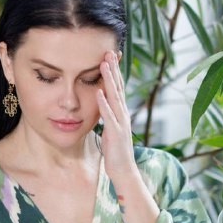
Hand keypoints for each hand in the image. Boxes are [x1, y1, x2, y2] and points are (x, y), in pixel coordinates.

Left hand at [97, 51, 136, 180]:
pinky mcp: (115, 133)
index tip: (110, 56)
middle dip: (114, 69)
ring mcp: (120, 123)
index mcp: (121, 113)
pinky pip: (108, 115)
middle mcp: (123, 114)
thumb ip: (108, 117)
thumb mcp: (111, 130)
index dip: (114, 72)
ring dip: (109, 80)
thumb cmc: (115, 152)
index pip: (118, 88)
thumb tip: (101, 106)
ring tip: (104, 64)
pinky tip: (98, 92)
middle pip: (118, 87)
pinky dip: (103, 103)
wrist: (124, 171)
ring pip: (114, 97)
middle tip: (109, 51)